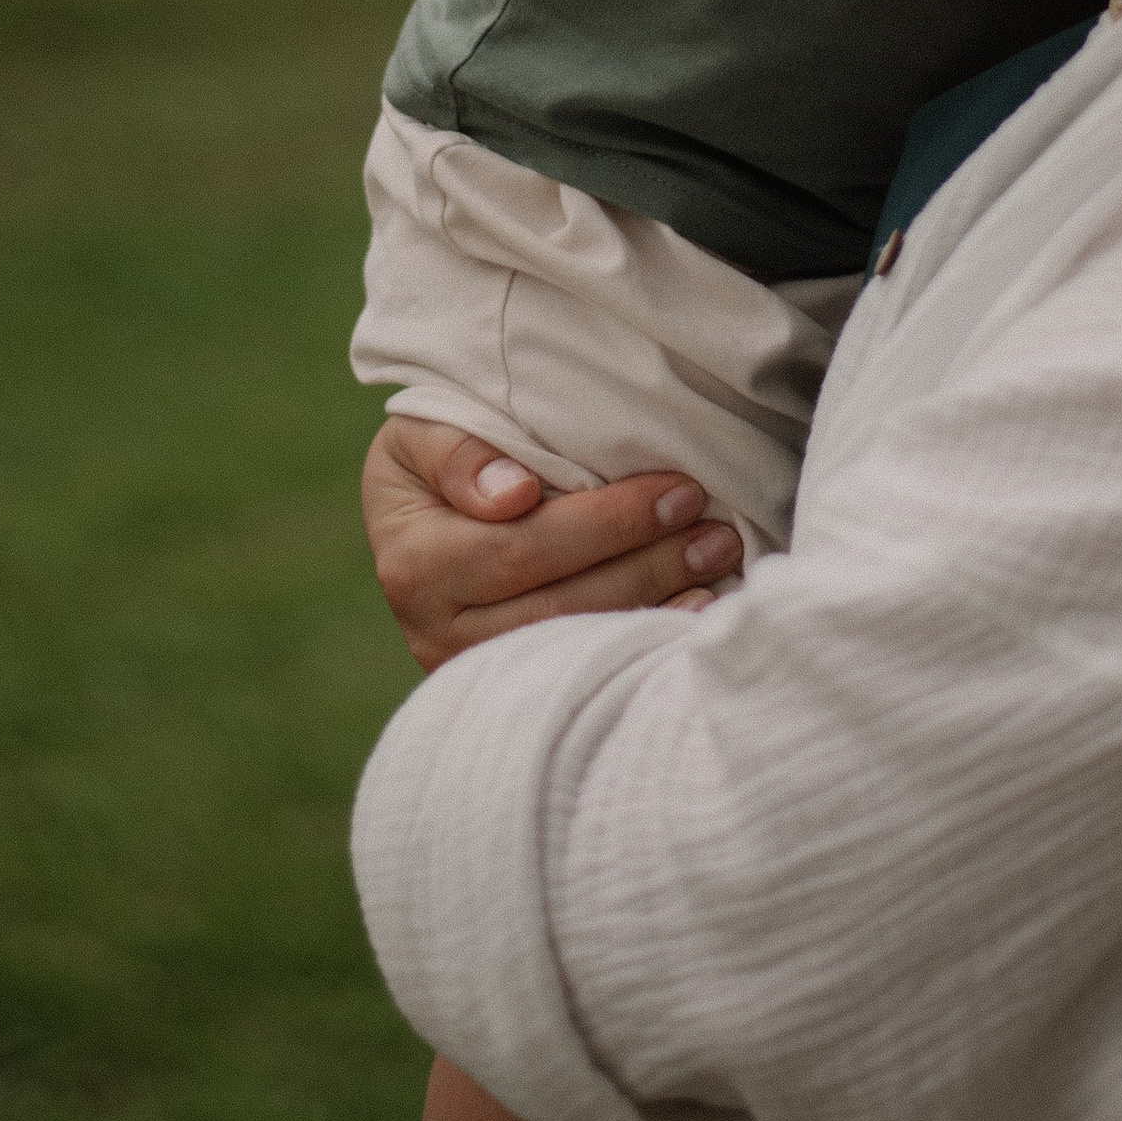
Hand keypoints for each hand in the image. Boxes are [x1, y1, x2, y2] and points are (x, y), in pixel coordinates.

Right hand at [362, 415, 743, 673]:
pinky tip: (693, 611)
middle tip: (715, 529)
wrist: (405, 522)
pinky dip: (639, 640)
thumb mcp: (422, 432)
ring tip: (717, 562)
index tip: (679, 491)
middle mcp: (437, 629)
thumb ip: (458, 453)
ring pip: (575, 646)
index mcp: (415, 561)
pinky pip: (578, 668)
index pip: (526, 546)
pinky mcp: (507, 688)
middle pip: (560, 604)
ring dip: (655, 604)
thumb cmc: (431, 461)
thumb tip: (514, 495)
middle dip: (648, 564)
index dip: (608, 523)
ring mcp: (471, 668)